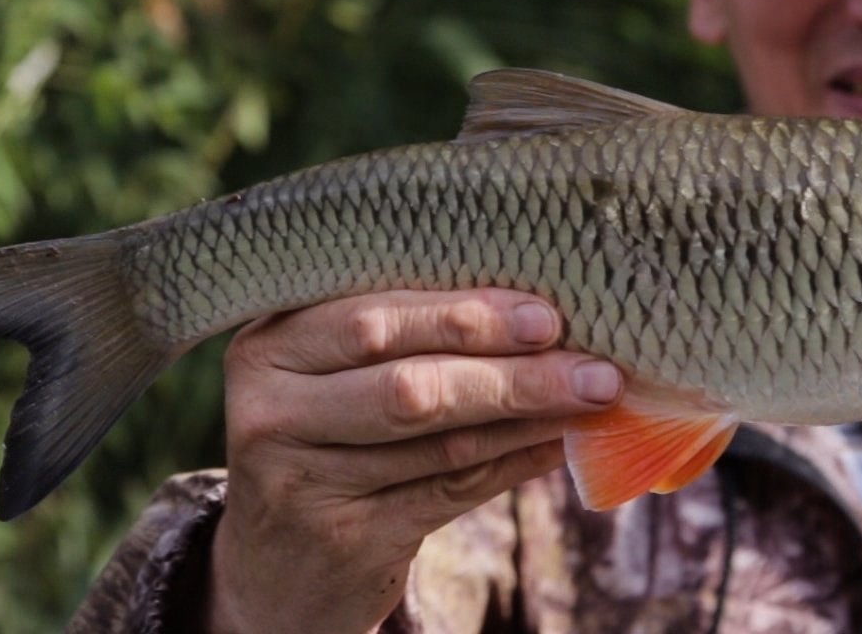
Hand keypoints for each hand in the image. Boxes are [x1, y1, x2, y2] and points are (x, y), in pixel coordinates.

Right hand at [204, 288, 622, 633]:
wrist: (277, 560)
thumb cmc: (323, 434)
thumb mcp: (329, 373)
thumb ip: (401, 330)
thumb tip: (532, 302)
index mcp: (268, 346)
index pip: (373, 321)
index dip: (464, 316)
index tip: (544, 314)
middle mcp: (271, 412)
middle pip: (409, 385)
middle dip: (510, 372)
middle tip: (591, 366)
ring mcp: (303, 483)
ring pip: (440, 443)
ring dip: (528, 417)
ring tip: (593, 397)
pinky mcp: (345, 539)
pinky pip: (450, 491)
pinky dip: (514, 461)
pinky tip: (559, 440)